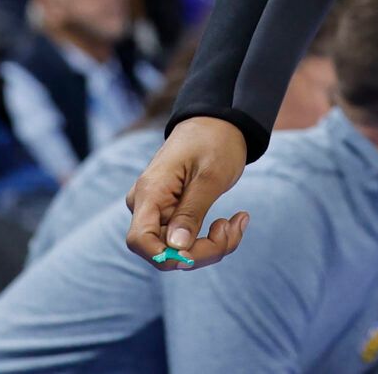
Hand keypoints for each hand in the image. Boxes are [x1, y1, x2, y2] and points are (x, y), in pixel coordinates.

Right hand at [125, 116, 252, 270]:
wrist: (217, 122)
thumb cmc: (214, 141)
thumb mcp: (210, 176)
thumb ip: (192, 212)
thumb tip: (176, 249)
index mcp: (151, 192)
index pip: (139, 240)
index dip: (165, 256)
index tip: (201, 249)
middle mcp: (146, 205)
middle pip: (162, 251)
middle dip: (202, 250)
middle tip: (233, 227)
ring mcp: (157, 211)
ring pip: (178, 250)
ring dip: (212, 245)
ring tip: (238, 220)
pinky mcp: (170, 214)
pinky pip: (186, 240)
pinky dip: (212, 238)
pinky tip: (234, 221)